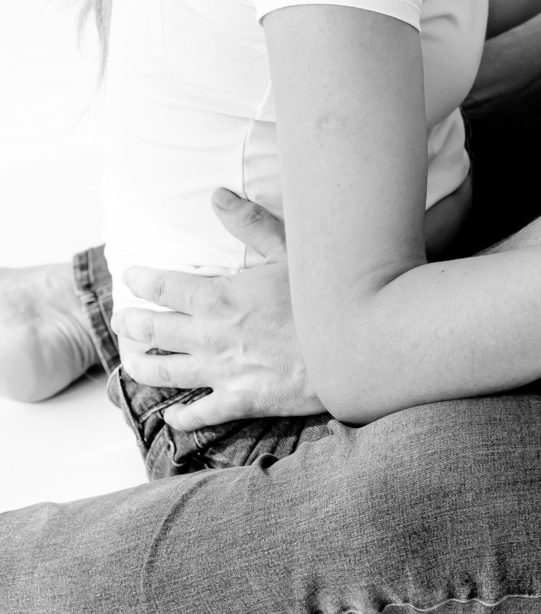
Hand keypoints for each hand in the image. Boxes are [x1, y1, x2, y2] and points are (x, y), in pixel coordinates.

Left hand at [112, 189, 322, 430]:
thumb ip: (249, 223)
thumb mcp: (288, 250)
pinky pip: (201, 414)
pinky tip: (174, 416)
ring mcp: (221, 372)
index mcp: (217, 298)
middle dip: (132, 324)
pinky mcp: (240, 401)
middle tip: (120, 320)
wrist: (346, 350)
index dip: (141, 280)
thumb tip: (216, 196)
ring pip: (166, 372)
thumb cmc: (318, 297)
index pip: (164, 287)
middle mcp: (209, 337)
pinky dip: (183, 417)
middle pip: (155, 331)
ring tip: (130, 362)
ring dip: (142, 366)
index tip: (129, 276)